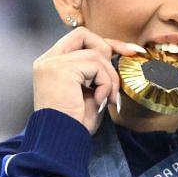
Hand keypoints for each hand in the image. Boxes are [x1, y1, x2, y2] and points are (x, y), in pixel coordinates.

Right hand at [30, 26, 144, 134]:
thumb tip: (117, 56)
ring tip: (108, 98)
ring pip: (95, 54)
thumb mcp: (88, 93)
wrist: (61, 141)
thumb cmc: (73, 125)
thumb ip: (96, 73)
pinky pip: (96, 66)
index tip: (129, 50)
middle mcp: (47, 60)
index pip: (78, 41)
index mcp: (51, 65)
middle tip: (128, 58)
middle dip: (109, 46)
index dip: (104, 43)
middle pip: (83, 35)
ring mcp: (52, 64)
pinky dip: (105, 83)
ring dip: (109, 77)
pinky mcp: (61, 69)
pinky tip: (100, 100)